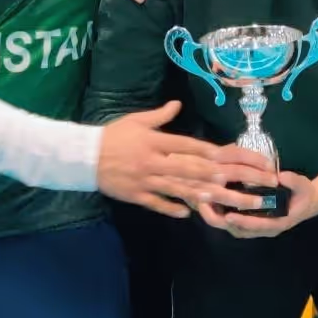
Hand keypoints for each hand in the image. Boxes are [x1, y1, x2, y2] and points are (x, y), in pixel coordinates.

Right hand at [97, 101, 277, 218]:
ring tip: (220, 199)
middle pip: (188, 169)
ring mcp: (145, 180)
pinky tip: (188, 213)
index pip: (186, 146)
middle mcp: (154, 161)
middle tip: (233, 182)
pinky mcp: (135, 195)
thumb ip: (159, 116)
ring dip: (199, 194)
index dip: (207, 151)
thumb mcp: (136, 121)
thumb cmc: (113, 135)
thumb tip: (177, 104)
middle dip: (213, 176)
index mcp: (155, 142)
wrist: (83, 156)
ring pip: (176, 188)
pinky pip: (156, 203)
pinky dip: (171, 208)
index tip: (227, 156)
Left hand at [203, 171, 317, 237]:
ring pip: (235, 228)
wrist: (306, 202)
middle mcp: (265, 229)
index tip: (229, 216)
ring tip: (205, 206)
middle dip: (223, 222)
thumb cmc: (303, 194)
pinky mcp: (252, 222)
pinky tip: (213, 204)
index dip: (243, 222)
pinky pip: (235, 223)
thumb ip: (293, 181)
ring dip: (220, 219)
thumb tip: (280, 176)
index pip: (258, 226)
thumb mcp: (303, 185)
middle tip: (207, 210)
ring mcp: (258, 227)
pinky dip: (223, 216)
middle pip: (240, 231)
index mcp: (278, 222)